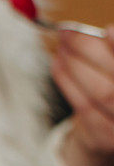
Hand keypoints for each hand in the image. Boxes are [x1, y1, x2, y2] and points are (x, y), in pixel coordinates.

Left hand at [51, 26, 113, 165]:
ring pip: (102, 92)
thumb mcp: (113, 64)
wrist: (111, 124)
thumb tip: (102, 33)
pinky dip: (68, 82)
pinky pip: (84, 106)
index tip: (109, 31)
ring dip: (77, 66)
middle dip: (90, 52)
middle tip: (68, 33)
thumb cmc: (113, 79)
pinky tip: (58, 64)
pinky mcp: (106, 135)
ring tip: (62, 46)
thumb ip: (110, 53)